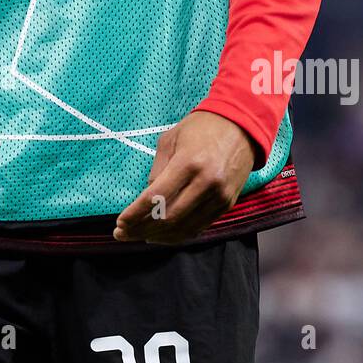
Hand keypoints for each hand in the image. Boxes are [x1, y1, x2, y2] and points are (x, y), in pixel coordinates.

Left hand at [113, 111, 256, 245]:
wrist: (242, 126)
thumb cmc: (201, 127)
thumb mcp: (171, 139)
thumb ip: (157, 169)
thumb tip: (147, 198)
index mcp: (189, 163)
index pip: (157, 198)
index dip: (136, 214)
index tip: (120, 223)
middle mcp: (206, 183)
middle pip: (169, 218)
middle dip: (142, 229)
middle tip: (123, 234)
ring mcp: (219, 196)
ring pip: (184, 227)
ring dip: (159, 236)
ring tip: (138, 236)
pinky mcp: (227, 204)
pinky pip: (199, 227)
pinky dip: (178, 234)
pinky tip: (162, 235)